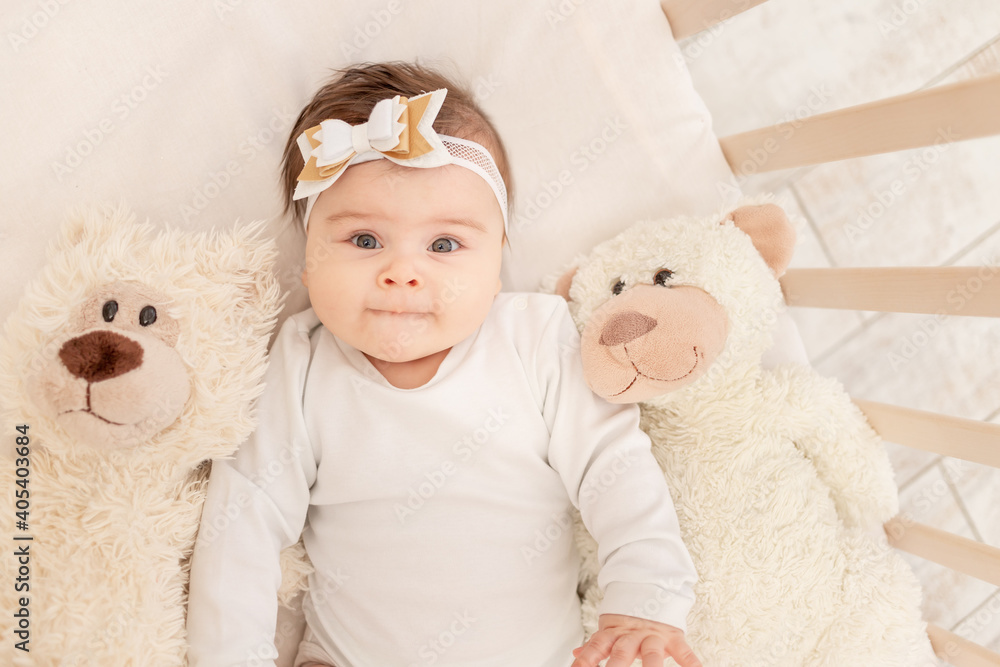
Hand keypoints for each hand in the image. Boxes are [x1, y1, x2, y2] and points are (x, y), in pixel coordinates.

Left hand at [571, 613, 701, 666]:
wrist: (652, 593)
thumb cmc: (628, 621)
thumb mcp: (610, 630)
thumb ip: (596, 645)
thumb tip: (576, 655)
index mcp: (614, 633)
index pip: (597, 646)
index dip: (587, 659)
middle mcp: (632, 635)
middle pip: (622, 652)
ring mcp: (653, 636)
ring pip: (651, 654)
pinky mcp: (673, 637)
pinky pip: (683, 652)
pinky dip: (691, 663)